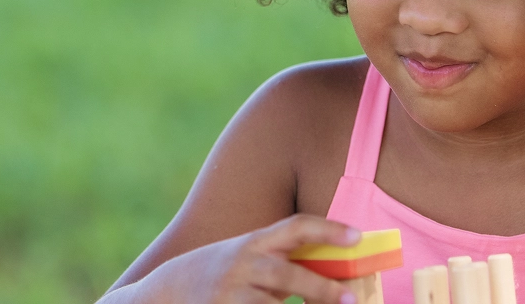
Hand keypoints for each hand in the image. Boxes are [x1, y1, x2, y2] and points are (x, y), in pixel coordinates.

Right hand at [138, 214, 360, 303]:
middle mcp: (241, 264)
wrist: (167, 290)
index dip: (328, 228)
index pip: (295, 227)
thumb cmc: (222, 274)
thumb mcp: (249, 258)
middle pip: (285, 275)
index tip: (357, 236)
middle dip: (320, 288)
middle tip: (349, 298)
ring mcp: (229, 293)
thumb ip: (284, 261)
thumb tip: (336, 270)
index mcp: (254, 242)